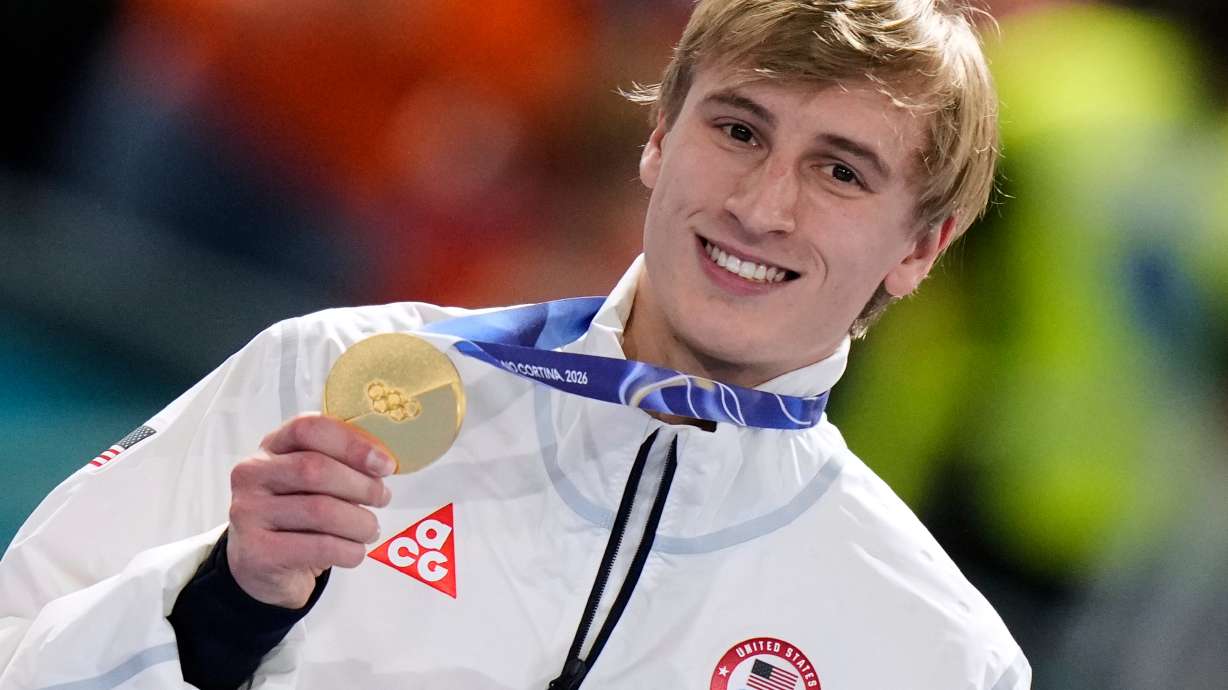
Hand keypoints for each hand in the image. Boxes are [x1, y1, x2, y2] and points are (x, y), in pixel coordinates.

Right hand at [227, 414, 395, 607]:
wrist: (257, 568)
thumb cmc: (295, 517)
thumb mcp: (309, 483)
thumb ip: (338, 465)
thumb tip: (381, 463)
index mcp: (270, 448)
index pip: (308, 429)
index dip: (351, 443)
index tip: (384, 464)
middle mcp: (252, 476)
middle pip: (316, 469)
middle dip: (361, 485)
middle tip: (382, 498)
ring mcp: (249, 514)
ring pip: (321, 511)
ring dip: (360, 522)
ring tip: (370, 530)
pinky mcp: (258, 553)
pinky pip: (320, 547)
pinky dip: (350, 550)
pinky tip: (354, 552)